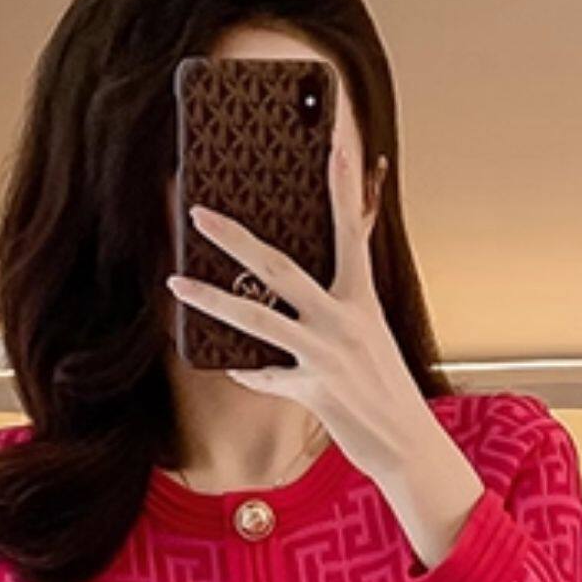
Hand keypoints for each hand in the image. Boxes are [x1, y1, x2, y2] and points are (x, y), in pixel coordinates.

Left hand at [164, 82, 479, 558]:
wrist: (406, 442)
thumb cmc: (382, 382)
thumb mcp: (370, 330)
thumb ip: (342, 298)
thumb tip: (303, 279)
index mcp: (362, 297)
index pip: (351, 228)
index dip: (342, 184)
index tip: (331, 139)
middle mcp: (344, 319)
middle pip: (280, 268)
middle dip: (235, 238)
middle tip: (199, 212)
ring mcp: (327, 355)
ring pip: (258, 319)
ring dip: (212, 299)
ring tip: (176, 281)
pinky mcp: (315, 392)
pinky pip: (265, 377)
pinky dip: (246, 372)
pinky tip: (230, 366)